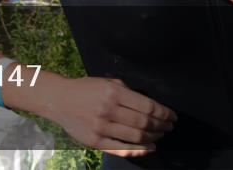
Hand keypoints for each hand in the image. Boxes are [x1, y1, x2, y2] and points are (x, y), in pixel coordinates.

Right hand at [43, 76, 175, 156]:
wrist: (59, 100)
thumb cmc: (86, 89)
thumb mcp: (107, 82)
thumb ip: (128, 91)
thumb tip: (151, 105)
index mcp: (113, 92)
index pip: (147, 105)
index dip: (164, 113)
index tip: (172, 116)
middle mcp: (108, 110)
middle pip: (144, 123)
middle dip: (161, 126)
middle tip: (169, 127)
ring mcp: (101, 127)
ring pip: (136, 137)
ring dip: (153, 138)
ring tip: (160, 136)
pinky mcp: (95, 142)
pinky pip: (122, 149)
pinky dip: (139, 151)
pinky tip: (149, 148)